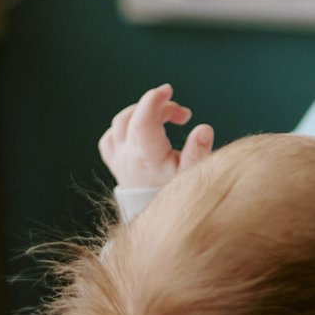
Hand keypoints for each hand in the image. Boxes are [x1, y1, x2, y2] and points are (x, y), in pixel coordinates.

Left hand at [97, 84, 212, 187]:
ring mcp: (118, 160)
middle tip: (183, 114)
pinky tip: (143, 130)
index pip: (142, 120)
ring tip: (166, 118)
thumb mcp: (194, 175)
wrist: (159, 223)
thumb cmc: (179, 194)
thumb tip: (203, 128)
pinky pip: (111, 137)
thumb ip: (199, 152)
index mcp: (147, 158)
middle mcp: (128, 157)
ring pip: (119, 123)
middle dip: (157, 106)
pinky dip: (125, 126)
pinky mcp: (115, 164)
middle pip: (132, 117)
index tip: (168, 90)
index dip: (153, 100)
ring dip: (142, 112)